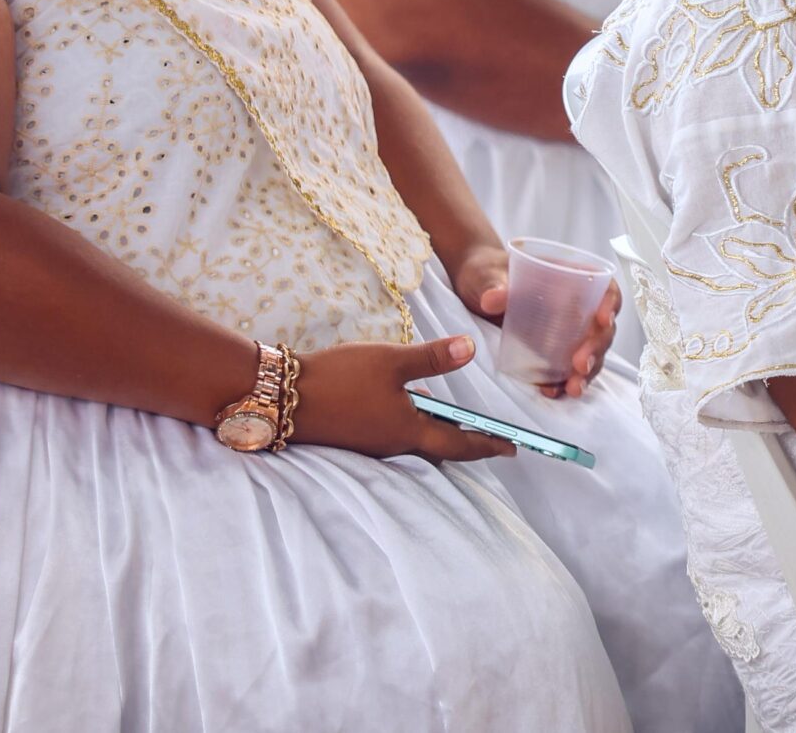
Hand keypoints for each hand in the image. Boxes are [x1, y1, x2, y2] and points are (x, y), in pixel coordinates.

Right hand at [293, 335, 515, 460]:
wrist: (283, 396)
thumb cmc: (340, 379)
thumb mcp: (391, 361)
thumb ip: (432, 358)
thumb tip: (470, 348)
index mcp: (409, 432)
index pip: (460, 444)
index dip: (488, 445)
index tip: (513, 448)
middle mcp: (394, 445)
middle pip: (441, 447)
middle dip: (469, 441)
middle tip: (494, 437)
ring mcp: (373, 443)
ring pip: (418, 439)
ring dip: (441, 431)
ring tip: (460, 420)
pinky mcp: (356, 435)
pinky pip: (397, 433)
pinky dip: (415, 423)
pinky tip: (414, 401)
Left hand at [447, 244, 617, 397]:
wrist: (472, 289)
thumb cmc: (487, 271)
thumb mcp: (487, 274)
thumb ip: (494, 284)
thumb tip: (493, 298)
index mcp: (569, 278)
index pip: (604, 289)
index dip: (611, 304)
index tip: (603, 319)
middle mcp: (574, 306)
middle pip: (600, 328)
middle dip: (596, 348)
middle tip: (581, 364)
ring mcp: (564, 331)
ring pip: (589, 352)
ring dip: (586, 372)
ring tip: (573, 387)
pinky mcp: (549, 352)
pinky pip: (566, 369)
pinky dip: (564, 382)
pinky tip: (552, 391)